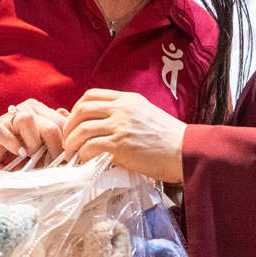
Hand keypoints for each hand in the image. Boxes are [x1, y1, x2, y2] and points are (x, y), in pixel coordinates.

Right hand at [0, 99, 68, 165]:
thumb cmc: (16, 149)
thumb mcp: (39, 143)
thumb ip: (55, 133)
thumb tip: (70, 123)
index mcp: (40, 110)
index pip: (63, 123)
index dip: (67, 143)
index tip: (67, 159)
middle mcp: (26, 110)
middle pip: (51, 124)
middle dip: (54, 148)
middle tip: (52, 163)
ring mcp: (9, 118)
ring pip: (28, 120)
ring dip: (33, 143)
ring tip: (30, 155)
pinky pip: (6, 133)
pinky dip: (14, 146)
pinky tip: (18, 154)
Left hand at [62, 89, 185, 182]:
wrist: (187, 151)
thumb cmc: (170, 138)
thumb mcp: (147, 114)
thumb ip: (125, 115)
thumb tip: (103, 126)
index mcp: (128, 99)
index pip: (91, 95)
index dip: (77, 109)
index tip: (75, 123)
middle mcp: (122, 109)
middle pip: (81, 110)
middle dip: (69, 127)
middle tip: (68, 141)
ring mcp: (120, 126)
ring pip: (82, 129)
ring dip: (72, 143)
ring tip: (72, 154)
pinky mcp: (120, 145)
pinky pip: (90, 147)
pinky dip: (83, 155)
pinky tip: (85, 161)